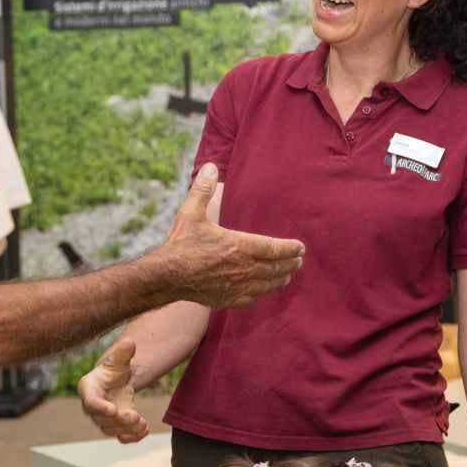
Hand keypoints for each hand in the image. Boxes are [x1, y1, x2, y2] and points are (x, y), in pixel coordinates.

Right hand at [78, 338, 148, 442]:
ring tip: (143, 426)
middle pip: (102, 419)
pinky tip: (144, 432)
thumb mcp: (119, 359)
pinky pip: (120, 436)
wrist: (117, 382)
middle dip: (119, 420)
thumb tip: (130, 342)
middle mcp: (92, 407)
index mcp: (88, 389)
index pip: (91, 401)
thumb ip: (123, 352)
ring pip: (111, 430)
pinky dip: (131, 437)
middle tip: (135, 417)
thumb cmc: (113, 369)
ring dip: (127, 430)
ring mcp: (102, 418)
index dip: (101, 407)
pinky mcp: (114, 426)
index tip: (114, 410)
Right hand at [154, 163, 303, 308]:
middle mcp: (243, 267)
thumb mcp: (190, 212)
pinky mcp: (227, 299)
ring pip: (267, 284)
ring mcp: (236, 286)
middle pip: (276, 267)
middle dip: (290, 263)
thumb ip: (203, 189)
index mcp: (239, 245)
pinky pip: (253, 297)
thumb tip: (210, 167)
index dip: (290, 248)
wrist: (166, 276)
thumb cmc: (180, 243)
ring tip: (289, 275)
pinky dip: (263, 292)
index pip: (275, 248)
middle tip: (299, 260)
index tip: (300, 247)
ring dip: (281, 278)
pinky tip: (264, 289)